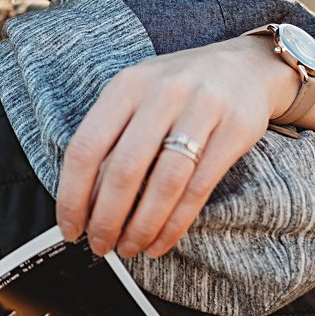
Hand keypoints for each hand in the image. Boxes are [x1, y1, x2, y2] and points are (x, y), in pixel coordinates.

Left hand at [55, 35, 314, 258]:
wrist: (245, 66)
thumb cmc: (177, 91)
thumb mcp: (138, 98)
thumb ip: (111, 139)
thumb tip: (83, 203)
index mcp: (126, 85)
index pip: (86, 147)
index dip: (73, 195)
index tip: (69, 227)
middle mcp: (161, 93)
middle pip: (124, 169)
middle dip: (107, 218)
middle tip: (100, 246)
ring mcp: (201, 109)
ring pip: (164, 183)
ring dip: (141, 226)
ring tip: (129, 248)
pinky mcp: (235, 129)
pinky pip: (199, 188)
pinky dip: (175, 223)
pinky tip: (161, 241)